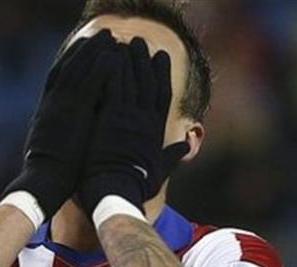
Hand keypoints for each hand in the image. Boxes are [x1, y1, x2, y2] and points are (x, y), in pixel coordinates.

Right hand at [2, 30, 118, 219]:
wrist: (42, 185)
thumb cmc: (48, 178)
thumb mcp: (48, 150)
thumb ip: (56, 137)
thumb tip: (64, 134)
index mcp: (45, 113)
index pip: (57, 80)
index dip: (70, 62)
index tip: (82, 49)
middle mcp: (51, 105)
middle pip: (67, 68)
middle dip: (83, 50)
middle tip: (99, 37)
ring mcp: (60, 107)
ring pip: (78, 71)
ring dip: (93, 52)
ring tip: (109, 38)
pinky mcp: (72, 114)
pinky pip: (88, 85)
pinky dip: (99, 69)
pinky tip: (112, 57)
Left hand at [78, 37, 189, 216]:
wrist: (116, 194)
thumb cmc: (136, 187)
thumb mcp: (160, 171)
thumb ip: (172, 155)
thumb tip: (187, 145)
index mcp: (155, 132)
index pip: (162, 96)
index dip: (162, 75)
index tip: (161, 57)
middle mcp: (144, 121)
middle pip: (147, 83)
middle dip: (145, 61)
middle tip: (141, 43)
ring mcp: (128, 118)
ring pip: (130, 81)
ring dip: (129, 60)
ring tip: (125, 42)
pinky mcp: (110, 118)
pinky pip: (113, 87)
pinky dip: (113, 70)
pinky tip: (110, 55)